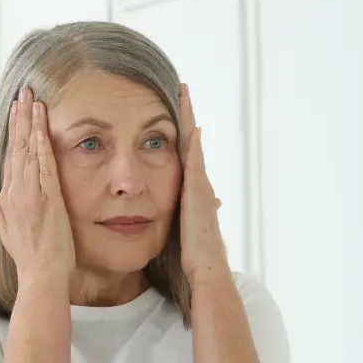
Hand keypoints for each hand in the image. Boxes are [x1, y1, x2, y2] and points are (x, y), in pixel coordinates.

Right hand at [0, 87, 75, 283]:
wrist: (41, 275)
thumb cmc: (29, 255)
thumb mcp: (6, 229)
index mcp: (8, 196)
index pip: (11, 156)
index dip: (13, 131)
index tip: (16, 109)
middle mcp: (17, 192)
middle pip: (17, 147)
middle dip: (20, 118)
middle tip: (24, 92)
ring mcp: (31, 195)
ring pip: (29, 152)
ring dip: (31, 125)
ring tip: (32, 100)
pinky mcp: (48, 200)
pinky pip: (44, 167)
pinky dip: (42, 146)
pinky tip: (42, 128)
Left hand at [178, 84, 227, 284]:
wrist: (205, 271)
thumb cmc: (187, 259)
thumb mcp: (175, 233)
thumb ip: (170, 220)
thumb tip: (157, 217)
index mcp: (189, 194)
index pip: (182, 157)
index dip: (177, 135)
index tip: (169, 114)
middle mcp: (197, 186)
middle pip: (190, 144)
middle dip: (186, 118)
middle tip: (181, 91)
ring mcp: (200, 188)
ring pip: (193, 145)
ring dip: (189, 120)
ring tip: (184, 96)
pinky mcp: (198, 194)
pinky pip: (195, 161)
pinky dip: (193, 142)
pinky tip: (191, 125)